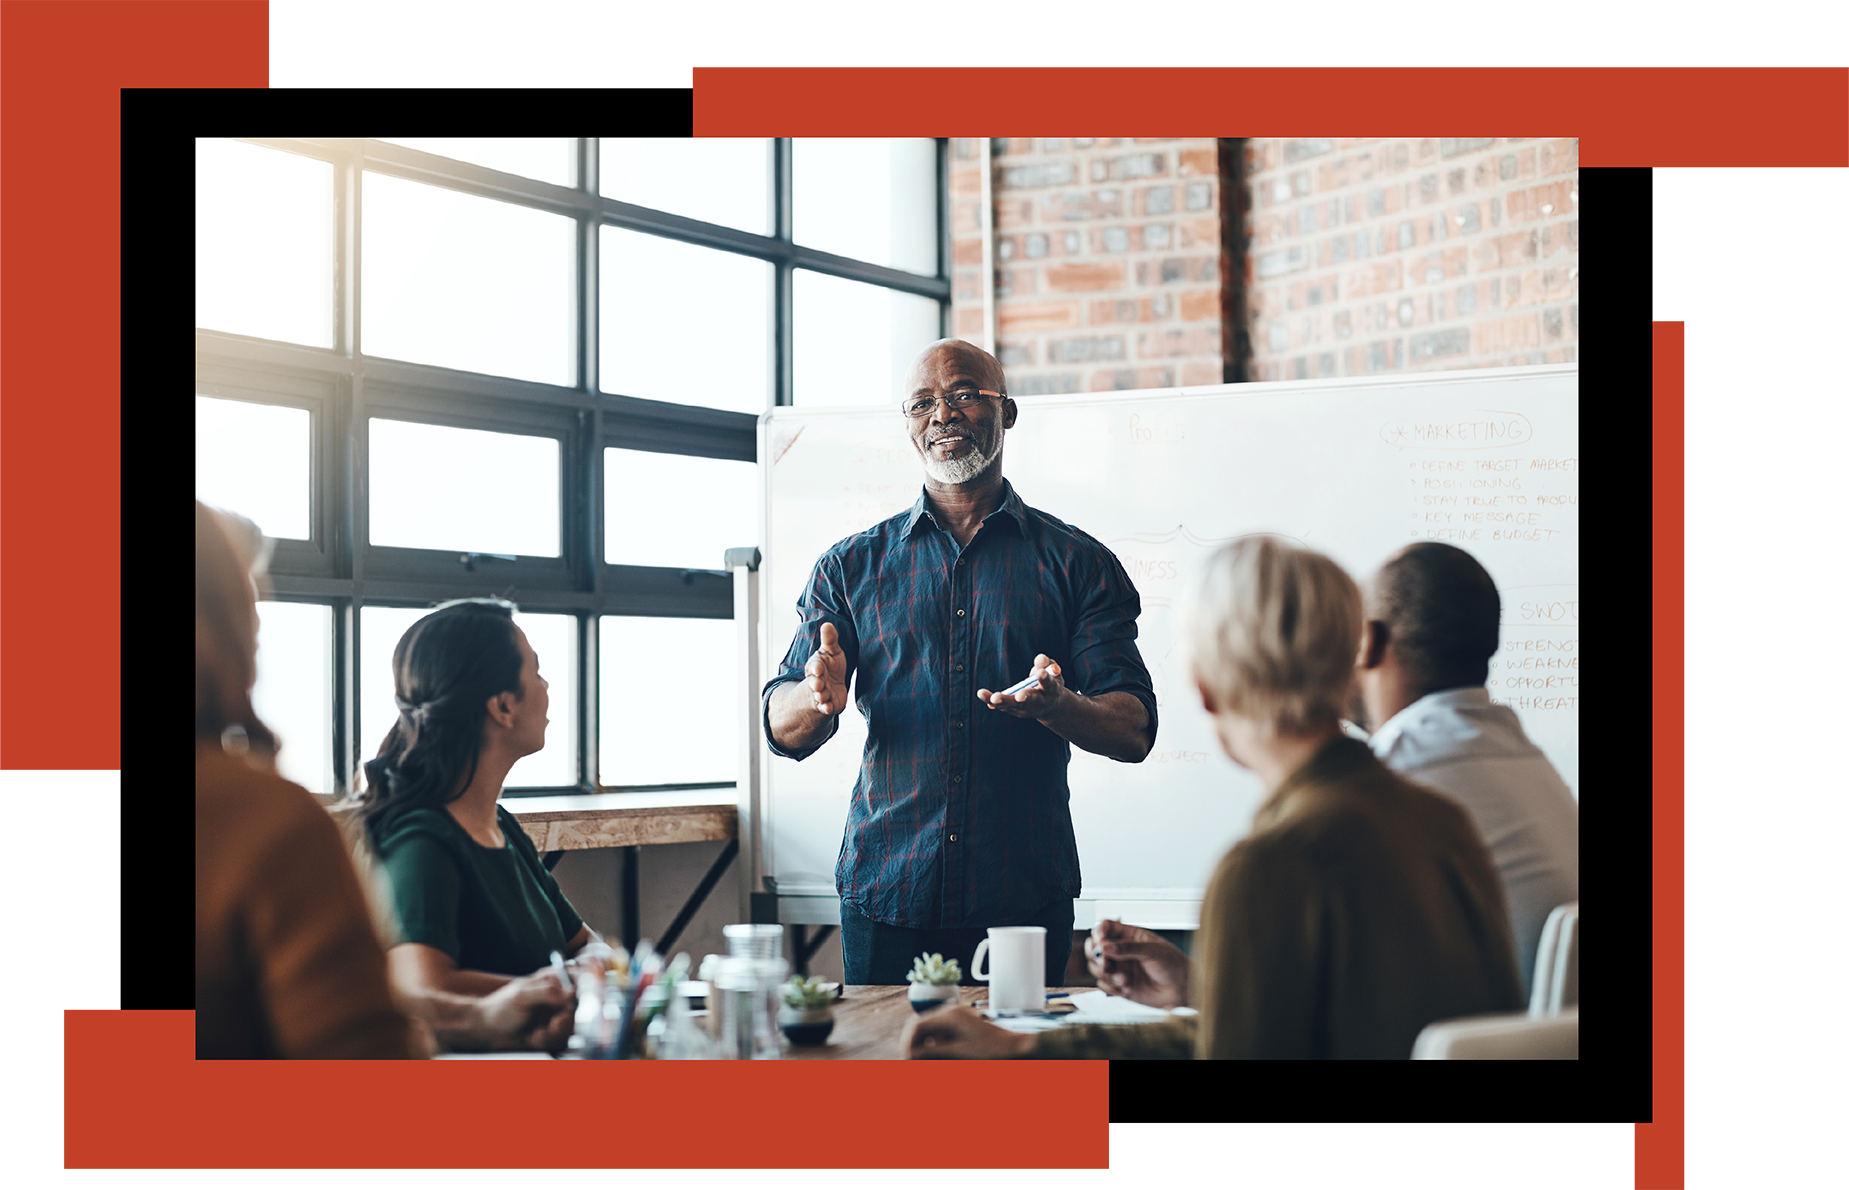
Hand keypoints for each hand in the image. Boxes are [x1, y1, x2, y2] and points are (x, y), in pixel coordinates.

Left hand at [479, 972, 574, 1051]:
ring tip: (537, 1034)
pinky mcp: (553, 1029)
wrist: (487, 1028)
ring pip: (572, 1025)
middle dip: (567, 1021)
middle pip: (581, 1007)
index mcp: (553, 978)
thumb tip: (572, 992)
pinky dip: (548, 1041)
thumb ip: (547, 992)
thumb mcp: (522, 996)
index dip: (587, 991)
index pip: (582, 979)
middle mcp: (559, 994)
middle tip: (553, 1026)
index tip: (578, 1006)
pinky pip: (562, 1038)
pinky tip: (534, 1037)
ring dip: (555, 1034)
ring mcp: (557, 1012)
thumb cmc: (500, 1007)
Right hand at [805, 621, 849, 716]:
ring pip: (819, 696)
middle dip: (815, 684)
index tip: (818, 668)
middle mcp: (816, 681)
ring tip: (822, 696)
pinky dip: (826, 708)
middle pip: (814, 683)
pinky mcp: (828, 705)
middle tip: (818, 684)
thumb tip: (827, 624)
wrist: (831, 687)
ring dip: (820, 696)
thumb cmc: (830, 666)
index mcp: (816, 667)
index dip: (815, 668)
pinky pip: (825, 708)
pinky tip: (828, 708)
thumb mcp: (831, 652)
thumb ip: (830, 640)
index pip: (814, 666)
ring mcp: (821, 694)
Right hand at [902, 1005, 1036, 1059]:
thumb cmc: (992, 1053)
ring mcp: (958, 1018)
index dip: (908, 1044)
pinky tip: (942, 1058)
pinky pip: (942, 1034)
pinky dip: (937, 1046)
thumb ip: (931, 1055)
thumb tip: (909, 1056)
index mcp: (949, 1016)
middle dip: (915, 1045)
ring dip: (926, 1047)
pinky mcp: (964, 1026)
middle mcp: (952, 1012)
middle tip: (913, 1064)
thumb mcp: (958, 1055)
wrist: (1019, 1049)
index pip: (916, 1025)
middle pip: (922, 1026)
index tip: (907, 1061)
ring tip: (927, 1063)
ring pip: (931, 1031)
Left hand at [977, 655, 1066, 720]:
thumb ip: (1046, 664)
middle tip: (1019, 696)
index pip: (1049, 685)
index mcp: (1052, 691)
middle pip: (1032, 700)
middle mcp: (1040, 702)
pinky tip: (983, 695)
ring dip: (1003, 702)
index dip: (1045, 679)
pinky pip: (1003, 706)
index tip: (1041, 674)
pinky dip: (993, 702)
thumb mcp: (1052, 672)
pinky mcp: (1016, 711)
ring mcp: (1027, 709)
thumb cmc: (1050, 683)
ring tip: (994, 698)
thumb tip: (1041, 658)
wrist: (1050, 707)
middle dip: (1025, 697)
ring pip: (1014, 705)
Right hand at [1087, 920, 1189, 1008]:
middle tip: (1104, 963)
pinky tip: (1126, 988)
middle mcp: (1121, 952)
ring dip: (1106, 974)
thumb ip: (1127, 948)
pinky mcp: (1120, 986)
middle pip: (1095, 947)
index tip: (1101, 940)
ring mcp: (1120, 969)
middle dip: (1095, 955)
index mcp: (1129, 936)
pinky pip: (1104, 986)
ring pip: (1097, 968)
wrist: (1183, 989)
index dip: (1099, 932)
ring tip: (1123, 980)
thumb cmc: (1173, 964)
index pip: (1106, 928)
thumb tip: (1105, 946)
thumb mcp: (1152, 951)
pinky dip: (1111, 988)